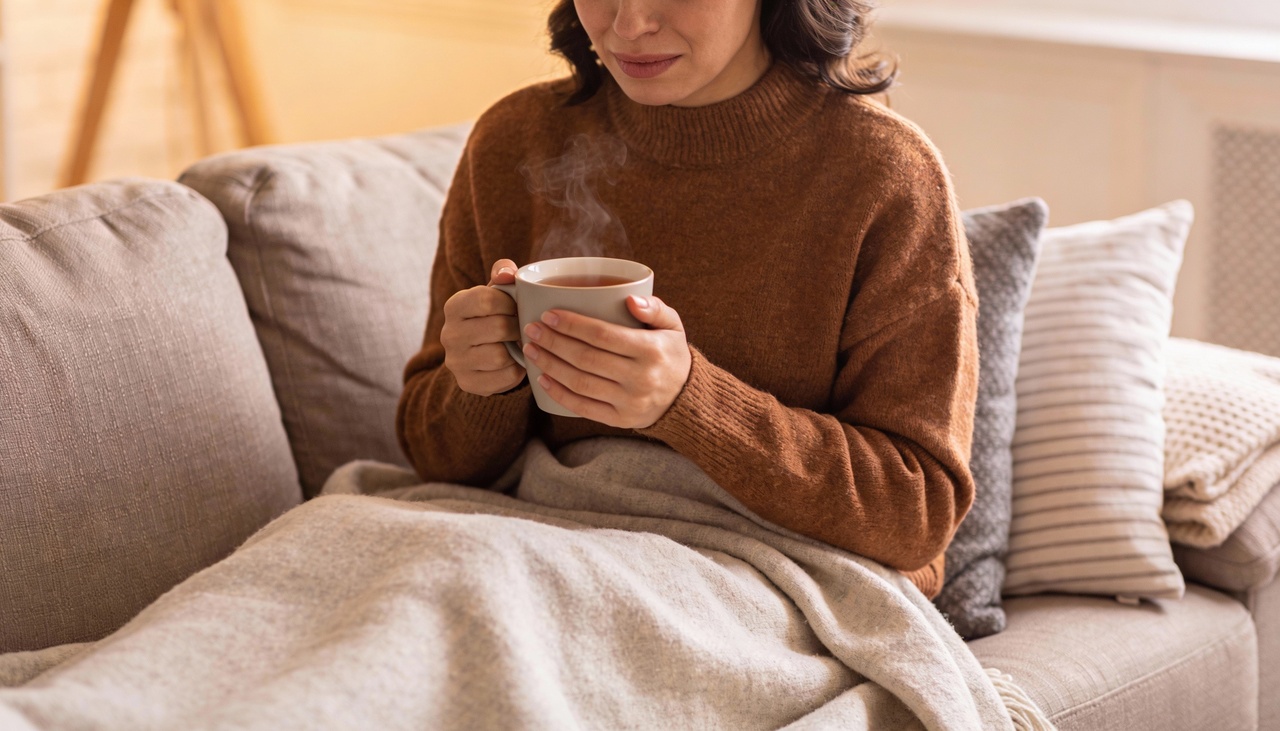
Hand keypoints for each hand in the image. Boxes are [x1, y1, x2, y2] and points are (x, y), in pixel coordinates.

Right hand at [440, 259, 525, 395]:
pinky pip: (504, 377)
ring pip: (500, 356)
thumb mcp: (497, 291)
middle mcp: (448, 334)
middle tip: (522, 328)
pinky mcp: (467, 383)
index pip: (486, 300)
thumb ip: (504, 273)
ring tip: (518, 344)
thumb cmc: (495, 315)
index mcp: (454, 306)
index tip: (515, 307)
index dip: (510, 303)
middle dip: (517, 327)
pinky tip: (514, 362)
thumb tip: (506, 273)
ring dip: (516, 350)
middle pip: (498, 328)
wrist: (482, 352)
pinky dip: (516, 370)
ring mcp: (455, 361)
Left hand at [521, 295, 691, 428]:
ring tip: (531, 349)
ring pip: (580, 382)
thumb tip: (630, 299)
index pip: (603, 335)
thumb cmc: (670, 353)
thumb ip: (655, 308)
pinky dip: (559, 393)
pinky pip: (583, 407)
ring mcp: (629, 402)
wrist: (686, 398)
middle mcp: (640, 378)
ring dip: (550, 365)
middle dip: (553, 342)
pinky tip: (542, 378)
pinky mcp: (620, 420)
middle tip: (532, 329)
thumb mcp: (673, 326)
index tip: (549, 314)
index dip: (572, 324)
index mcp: (651, 350)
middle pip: (586, 358)